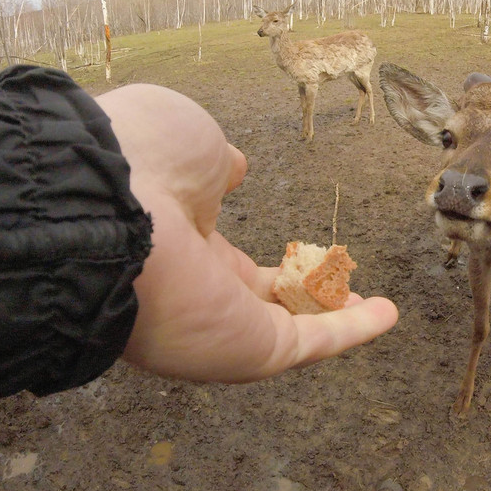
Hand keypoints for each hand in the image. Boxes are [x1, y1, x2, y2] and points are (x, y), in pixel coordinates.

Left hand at [95, 84, 397, 382]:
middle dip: (302, 298)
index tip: (295, 252)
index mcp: (176, 239)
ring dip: (335, 320)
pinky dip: (354, 331)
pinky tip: (388, 315)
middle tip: (341, 290)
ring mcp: (220, 323)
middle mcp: (194, 288)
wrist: (103, 198)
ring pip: (291, 328)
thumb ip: (215, 163)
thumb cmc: (137, 157)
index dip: (264, 257)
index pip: (227, 261)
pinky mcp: (249, 349)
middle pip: (259, 302)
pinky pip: (312, 342)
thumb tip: (232, 167)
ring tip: (374, 309)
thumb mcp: (188, 141)